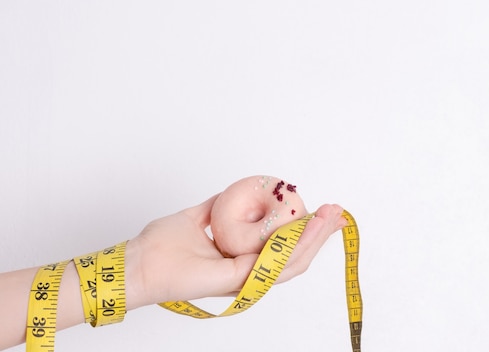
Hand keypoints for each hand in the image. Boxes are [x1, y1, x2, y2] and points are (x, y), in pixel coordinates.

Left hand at [124, 194, 346, 308]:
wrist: (137, 264)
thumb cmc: (160, 246)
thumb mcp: (197, 216)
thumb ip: (218, 207)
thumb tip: (237, 191)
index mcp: (240, 262)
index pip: (282, 250)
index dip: (304, 233)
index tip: (320, 212)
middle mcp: (247, 273)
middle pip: (294, 257)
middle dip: (318, 235)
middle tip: (338, 214)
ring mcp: (244, 279)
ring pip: (292, 262)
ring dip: (315, 239)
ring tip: (332, 218)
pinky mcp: (237, 279)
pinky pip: (275, 264)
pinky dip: (296, 245)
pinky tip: (310, 228)